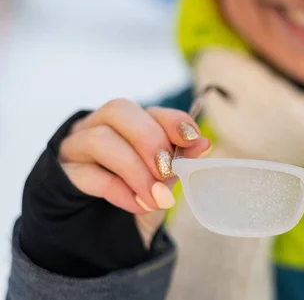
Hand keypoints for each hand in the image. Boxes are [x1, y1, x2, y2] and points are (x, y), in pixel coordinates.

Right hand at [58, 99, 210, 243]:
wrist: (102, 231)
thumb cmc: (137, 193)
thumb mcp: (164, 179)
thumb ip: (180, 160)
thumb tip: (204, 144)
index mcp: (131, 123)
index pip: (150, 109)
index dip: (173, 121)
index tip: (193, 140)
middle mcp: (100, 125)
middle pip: (118, 110)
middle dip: (149, 139)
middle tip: (168, 171)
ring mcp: (76, 146)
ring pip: (99, 139)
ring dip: (135, 169)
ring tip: (157, 198)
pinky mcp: (63, 173)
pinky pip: (88, 174)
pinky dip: (119, 191)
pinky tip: (138, 205)